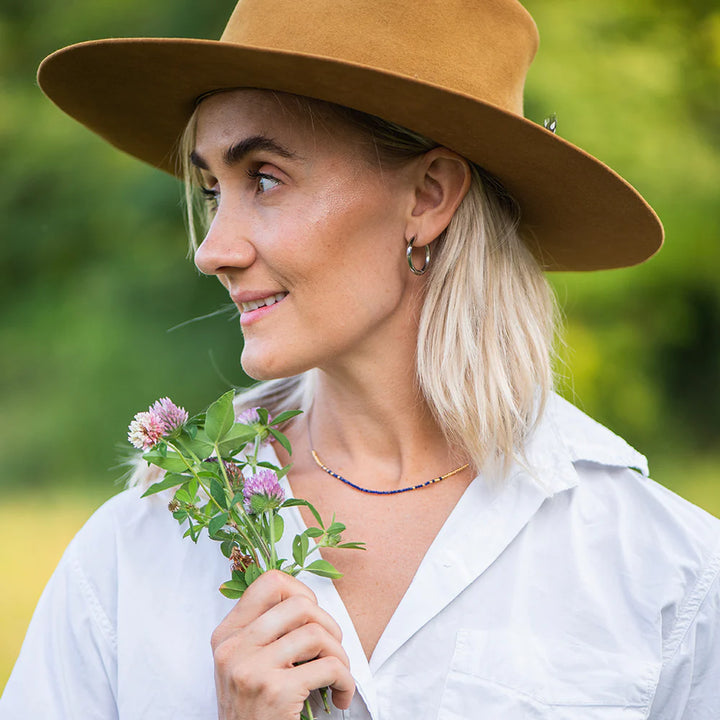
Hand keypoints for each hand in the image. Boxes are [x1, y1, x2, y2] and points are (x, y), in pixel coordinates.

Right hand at [211, 570, 354, 719]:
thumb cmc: (255, 710)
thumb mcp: (245, 664)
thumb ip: (264, 631)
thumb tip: (307, 602)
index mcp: (227, 634)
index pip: (270, 583)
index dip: (301, 592)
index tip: (313, 617)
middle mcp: (234, 648)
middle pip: (300, 605)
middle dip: (329, 625)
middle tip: (331, 650)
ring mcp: (252, 669)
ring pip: (317, 634)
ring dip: (340, 656)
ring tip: (338, 675)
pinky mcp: (275, 692)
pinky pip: (329, 667)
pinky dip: (345, 681)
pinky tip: (340, 696)